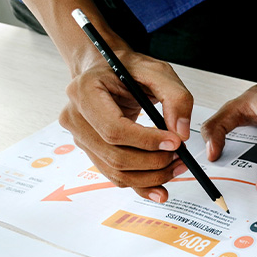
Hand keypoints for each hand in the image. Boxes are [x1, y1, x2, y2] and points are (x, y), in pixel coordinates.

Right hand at [59, 47, 194, 202]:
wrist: (107, 71)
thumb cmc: (129, 68)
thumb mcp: (158, 71)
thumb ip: (176, 98)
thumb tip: (180, 133)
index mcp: (85, 91)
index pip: (114, 129)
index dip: (146, 141)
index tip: (174, 142)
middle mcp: (75, 117)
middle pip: (115, 155)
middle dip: (153, 162)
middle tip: (180, 156)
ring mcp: (80, 137)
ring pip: (115, 171)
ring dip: (151, 176)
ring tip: (176, 166)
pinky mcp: (91, 151)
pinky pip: (115, 176)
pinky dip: (140, 185)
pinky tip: (161, 188)